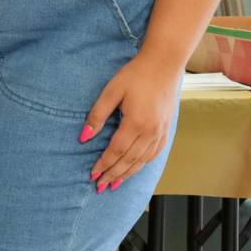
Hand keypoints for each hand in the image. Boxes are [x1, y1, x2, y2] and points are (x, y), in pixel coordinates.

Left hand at [81, 52, 182, 190]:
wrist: (164, 64)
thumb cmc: (136, 74)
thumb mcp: (111, 91)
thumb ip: (97, 115)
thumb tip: (83, 137)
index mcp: (136, 123)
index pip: (116, 151)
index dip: (103, 165)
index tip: (92, 175)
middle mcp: (151, 132)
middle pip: (129, 161)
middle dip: (113, 175)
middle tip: (100, 187)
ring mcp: (161, 132)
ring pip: (142, 161)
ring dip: (127, 174)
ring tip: (114, 184)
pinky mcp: (166, 130)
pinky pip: (154, 154)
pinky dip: (142, 165)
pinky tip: (134, 169)